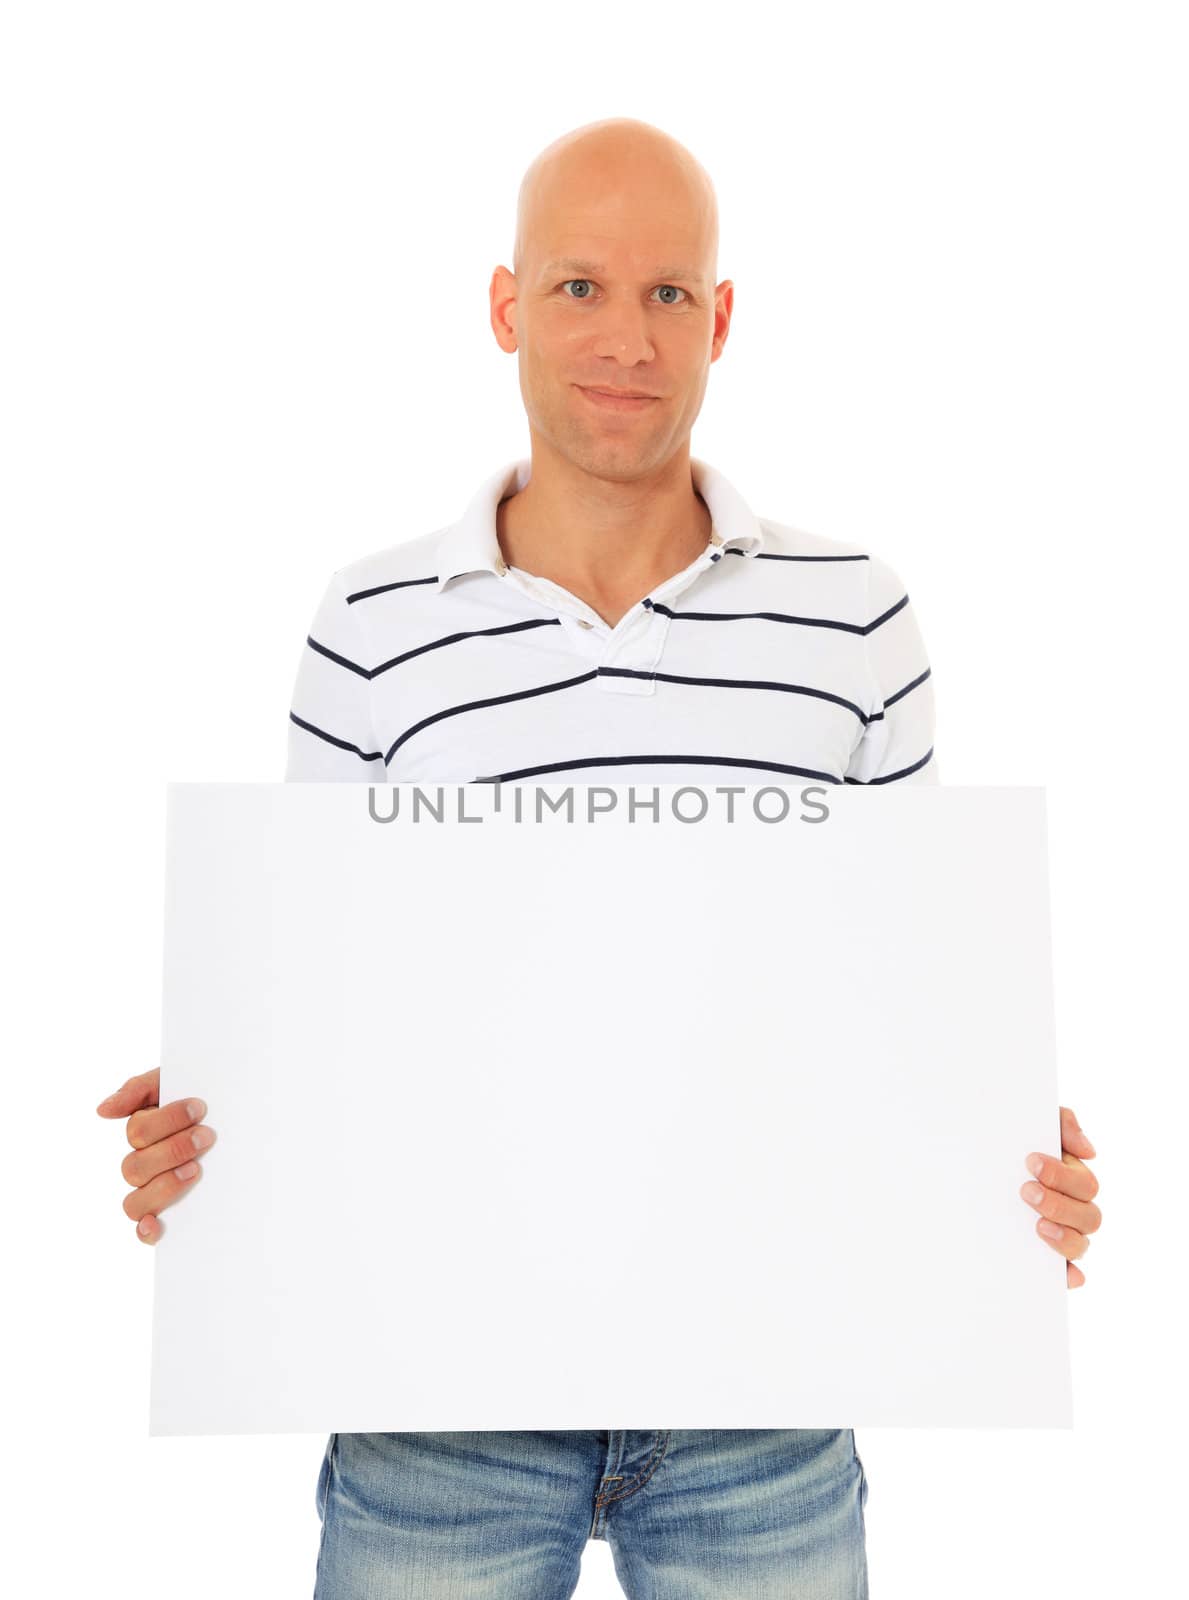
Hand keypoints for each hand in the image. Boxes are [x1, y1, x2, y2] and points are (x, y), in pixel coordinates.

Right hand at [95, 1068, 215, 1244]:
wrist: (240, 1110)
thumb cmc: (203, 1096)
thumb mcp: (174, 1081)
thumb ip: (139, 1089)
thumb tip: (103, 1110)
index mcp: (143, 1132)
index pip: (138, 1132)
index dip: (167, 1121)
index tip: (200, 1108)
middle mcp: (143, 1164)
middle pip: (135, 1167)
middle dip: (172, 1150)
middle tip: (207, 1136)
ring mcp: (154, 1190)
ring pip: (135, 1200)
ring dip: (164, 1186)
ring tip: (196, 1170)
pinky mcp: (168, 1212)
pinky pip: (144, 1230)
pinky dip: (145, 1230)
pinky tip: (156, 1224)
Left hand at [1020, 1105, 1100, 1287]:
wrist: (970, 1162)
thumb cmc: (1011, 1143)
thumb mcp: (1035, 1122)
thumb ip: (1063, 1124)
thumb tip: (1089, 1151)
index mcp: (1073, 1179)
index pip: (1085, 1184)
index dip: (1062, 1175)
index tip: (1031, 1162)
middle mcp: (1073, 1209)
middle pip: (1088, 1216)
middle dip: (1058, 1203)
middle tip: (1025, 1191)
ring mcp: (1061, 1234)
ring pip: (1080, 1244)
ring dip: (1064, 1237)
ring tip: (1037, 1226)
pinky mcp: (1047, 1257)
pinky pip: (1067, 1273)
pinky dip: (1070, 1275)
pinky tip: (1064, 1274)